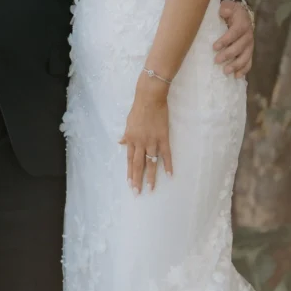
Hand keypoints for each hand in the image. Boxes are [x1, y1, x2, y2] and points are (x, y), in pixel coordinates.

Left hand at [119, 75, 172, 192]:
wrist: (149, 98)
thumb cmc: (138, 108)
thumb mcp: (128, 122)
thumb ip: (126, 135)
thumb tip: (120, 142)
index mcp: (131, 139)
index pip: (129, 160)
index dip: (130, 173)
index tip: (129, 184)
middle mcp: (140, 143)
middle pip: (138, 164)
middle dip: (137, 180)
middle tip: (137, 193)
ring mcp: (152, 141)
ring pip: (151, 162)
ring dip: (151, 177)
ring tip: (150, 189)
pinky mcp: (163, 138)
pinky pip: (166, 154)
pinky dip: (168, 165)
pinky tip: (169, 175)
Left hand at [214, 0, 253, 76]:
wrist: (242, 16)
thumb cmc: (232, 12)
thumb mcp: (228, 6)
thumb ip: (226, 8)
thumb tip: (223, 11)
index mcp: (242, 24)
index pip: (235, 33)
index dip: (226, 40)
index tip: (214, 47)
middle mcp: (248, 35)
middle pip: (240, 47)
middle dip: (228, 55)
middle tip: (216, 60)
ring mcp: (249, 45)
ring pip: (245, 57)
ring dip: (236, 65)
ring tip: (226, 71)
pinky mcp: (249, 52)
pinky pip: (249, 62)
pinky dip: (244, 70)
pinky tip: (237, 76)